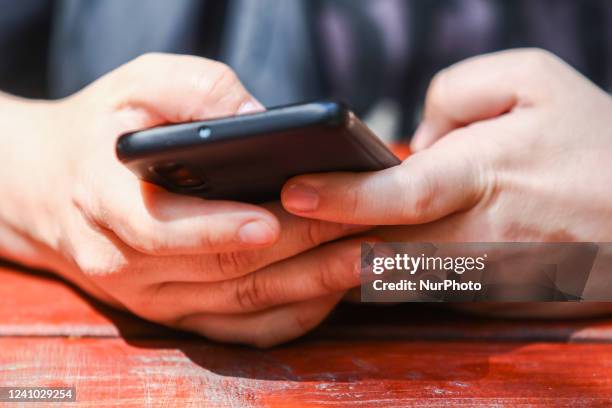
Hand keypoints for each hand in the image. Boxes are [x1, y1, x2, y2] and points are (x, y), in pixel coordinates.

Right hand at [0, 54, 365, 346]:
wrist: (54, 190)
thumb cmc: (104, 130)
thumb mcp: (137, 86)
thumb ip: (194, 92)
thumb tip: (258, 117)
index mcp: (104, 200)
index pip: (161, 228)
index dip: (218, 227)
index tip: (273, 219)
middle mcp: (125, 262)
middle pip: (222, 267)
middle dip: (299, 249)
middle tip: (363, 229)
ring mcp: (153, 297)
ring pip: (241, 304)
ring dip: (310, 285)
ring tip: (368, 258)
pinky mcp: (178, 314)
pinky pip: (240, 330)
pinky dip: (292, 315)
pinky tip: (336, 289)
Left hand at [280, 49, 611, 317]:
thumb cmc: (592, 143)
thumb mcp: (536, 82)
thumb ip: (458, 93)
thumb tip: (409, 140)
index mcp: (491, 173)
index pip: (404, 193)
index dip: (344, 197)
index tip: (291, 192)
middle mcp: (483, 235)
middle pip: (382, 248)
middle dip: (320, 242)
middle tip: (267, 224)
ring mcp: (482, 277)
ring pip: (390, 278)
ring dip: (336, 263)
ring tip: (291, 238)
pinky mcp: (481, 300)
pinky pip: (412, 286)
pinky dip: (373, 273)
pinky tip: (342, 252)